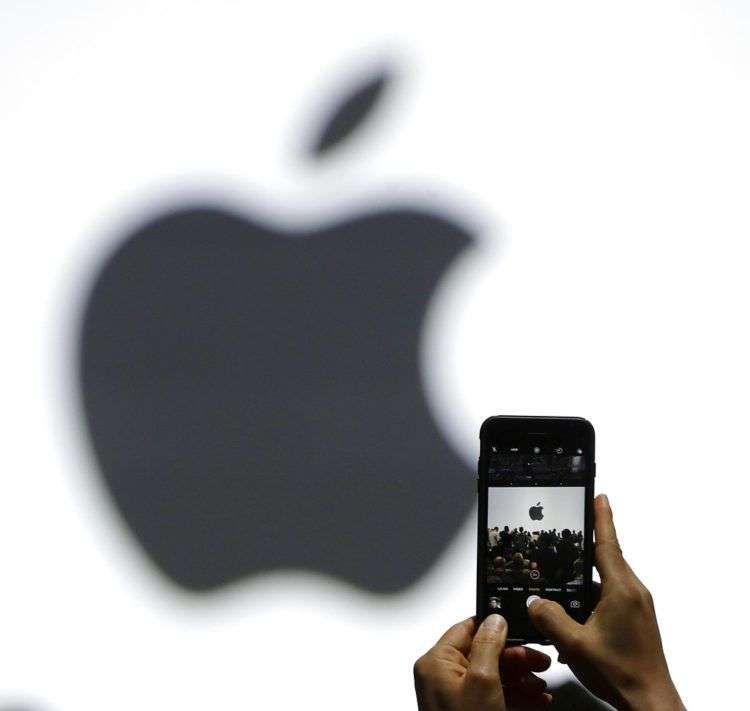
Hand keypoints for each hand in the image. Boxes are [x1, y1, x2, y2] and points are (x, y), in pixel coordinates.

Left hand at [414, 614, 552, 710]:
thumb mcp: (483, 680)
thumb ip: (489, 644)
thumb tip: (495, 618)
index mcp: (437, 662)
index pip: (467, 628)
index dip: (495, 626)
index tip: (520, 627)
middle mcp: (444, 677)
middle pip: (485, 652)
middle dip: (516, 658)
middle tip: (540, 661)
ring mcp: (457, 697)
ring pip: (494, 675)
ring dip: (521, 678)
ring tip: (541, 685)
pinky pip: (495, 696)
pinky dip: (517, 696)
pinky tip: (537, 701)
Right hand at [527, 494, 684, 710]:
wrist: (650, 704)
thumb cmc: (620, 674)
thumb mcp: (574, 643)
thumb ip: (550, 617)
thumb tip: (535, 602)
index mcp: (622, 590)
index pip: (608, 543)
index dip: (602, 518)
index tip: (599, 496)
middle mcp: (634, 593)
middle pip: (605, 561)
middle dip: (582, 554)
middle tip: (563, 544)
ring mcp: (638, 608)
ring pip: (605, 584)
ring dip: (584, 588)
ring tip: (561, 598)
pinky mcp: (638, 622)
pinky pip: (611, 601)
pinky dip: (592, 605)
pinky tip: (575, 624)